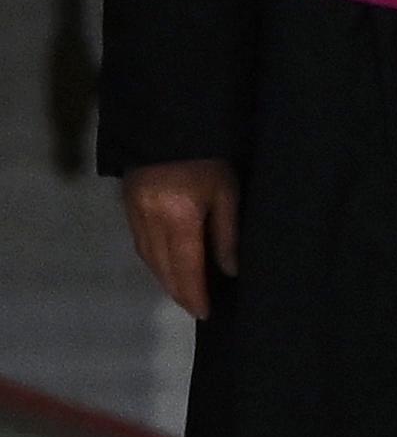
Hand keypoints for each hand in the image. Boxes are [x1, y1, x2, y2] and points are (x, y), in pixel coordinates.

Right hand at [121, 160, 239, 320]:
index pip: (186, 268)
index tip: (204, 313)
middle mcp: (150, 220)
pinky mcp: (127, 203)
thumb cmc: (208, 159)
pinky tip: (165, 267)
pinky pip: (139, 242)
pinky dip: (153, 260)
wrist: (169, 123)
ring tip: (183, 293)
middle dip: (179, 291)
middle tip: (195, 309)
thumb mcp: (227, 194)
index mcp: (178, 219)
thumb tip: (229, 271)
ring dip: (164, 278)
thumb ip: (227, 235)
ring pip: (148, 257)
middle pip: (163, 267)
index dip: (194, 294)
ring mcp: (134, 211)